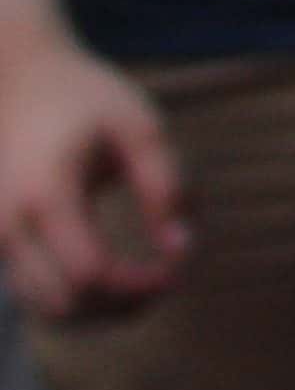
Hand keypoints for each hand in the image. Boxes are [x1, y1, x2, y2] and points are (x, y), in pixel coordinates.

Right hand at [0, 37, 181, 323]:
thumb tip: (182, 248)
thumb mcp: (139, 126)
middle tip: (168, 279)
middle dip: (122, 305)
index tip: (177, 268)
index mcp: (46, 193)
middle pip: (65, 303)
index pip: (89, 273)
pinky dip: (78, 299)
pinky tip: (117, 276)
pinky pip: (34, 293)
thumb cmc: (86, 98)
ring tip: (148, 281)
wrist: (17, 79)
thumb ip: (165, 184)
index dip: (139, 285)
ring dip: (100, 310)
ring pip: (45, 308)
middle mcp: (9, 224)